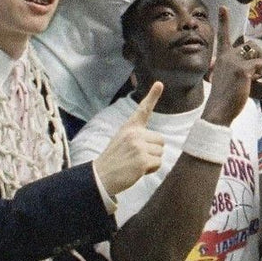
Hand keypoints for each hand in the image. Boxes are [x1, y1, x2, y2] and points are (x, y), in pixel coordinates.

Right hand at [93, 81, 165, 196]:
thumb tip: (159, 143)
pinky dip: (151, 169)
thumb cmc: (114, 161)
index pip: (143, 110)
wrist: (101, 177)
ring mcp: (139, 146)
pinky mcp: (143, 159)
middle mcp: (134, 134)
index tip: (160, 84)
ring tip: (135, 164)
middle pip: (161, 140)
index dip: (152, 96)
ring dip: (152, 161)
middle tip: (136, 158)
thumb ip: (138, 137)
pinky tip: (137, 170)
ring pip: (160, 152)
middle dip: (153, 151)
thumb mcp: (122, 141)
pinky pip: (158, 163)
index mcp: (129, 128)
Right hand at [203, 9, 261, 124]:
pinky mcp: (242, 69)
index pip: (223, 36)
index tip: (223, 7)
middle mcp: (226, 56)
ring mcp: (233, 61)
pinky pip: (259, 65)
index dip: (223, 21)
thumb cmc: (226, 97)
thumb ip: (239, 68)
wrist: (219, 110)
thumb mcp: (229, 78)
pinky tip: (258, 80)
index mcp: (221, 58)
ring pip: (257, 54)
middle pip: (251, 46)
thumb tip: (260, 68)